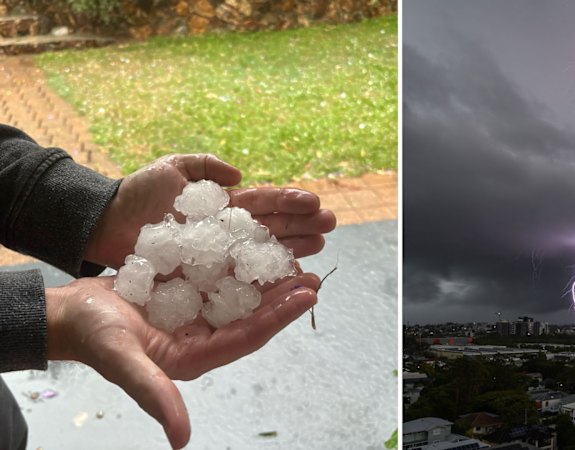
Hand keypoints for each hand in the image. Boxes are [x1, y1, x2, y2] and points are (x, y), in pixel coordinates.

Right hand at [45, 273, 319, 448]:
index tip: (307, 295)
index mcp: (193, 357)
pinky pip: (220, 276)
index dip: (278, 317)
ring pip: (240, 294)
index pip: (247, 337)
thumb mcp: (123, 361)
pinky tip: (258, 244)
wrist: (67, 313)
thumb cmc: (91, 337)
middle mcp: (201, 337)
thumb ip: (153, 395)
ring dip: (267, 278)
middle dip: (284, 297)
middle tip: (314, 276)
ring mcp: (195, 314)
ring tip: (297, 258)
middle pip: (252, 316)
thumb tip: (181, 439)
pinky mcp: (186, 293)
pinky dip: (240, 262)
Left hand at [85, 154, 335, 267]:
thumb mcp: (171, 168)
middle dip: (301, 227)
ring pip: (262, 255)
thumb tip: (240, 175)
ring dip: (292, 252)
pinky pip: (240, 280)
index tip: (316, 203)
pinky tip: (288, 279)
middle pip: (271, 229)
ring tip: (319, 250)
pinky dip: (265, 281)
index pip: (264, 203)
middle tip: (330, 226)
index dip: (290, 203)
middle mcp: (227, 233)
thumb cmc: (137, 194)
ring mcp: (219, 258)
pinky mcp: (205, 280)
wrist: (104, 225)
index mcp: (223, 206)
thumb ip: (205, 165)